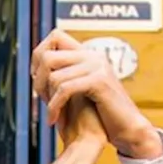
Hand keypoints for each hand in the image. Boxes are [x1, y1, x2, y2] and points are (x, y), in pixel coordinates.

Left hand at [30, 31, 162, 159]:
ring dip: (46, 98)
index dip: (39, 54)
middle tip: (41, 100)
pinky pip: (64, 89)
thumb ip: (64, 77)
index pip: (55, 35)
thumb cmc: (101, 115)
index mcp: (88, 54)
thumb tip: (35, 70)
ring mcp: (97, 66)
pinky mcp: (99, 81)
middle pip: (48, 56)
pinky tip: (53, 120)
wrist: (127, 128)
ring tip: (51, 113)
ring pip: (53, 76)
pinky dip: (54, 107)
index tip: (37, 77)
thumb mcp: (80, 90)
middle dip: (38, 81)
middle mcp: (92, 56)